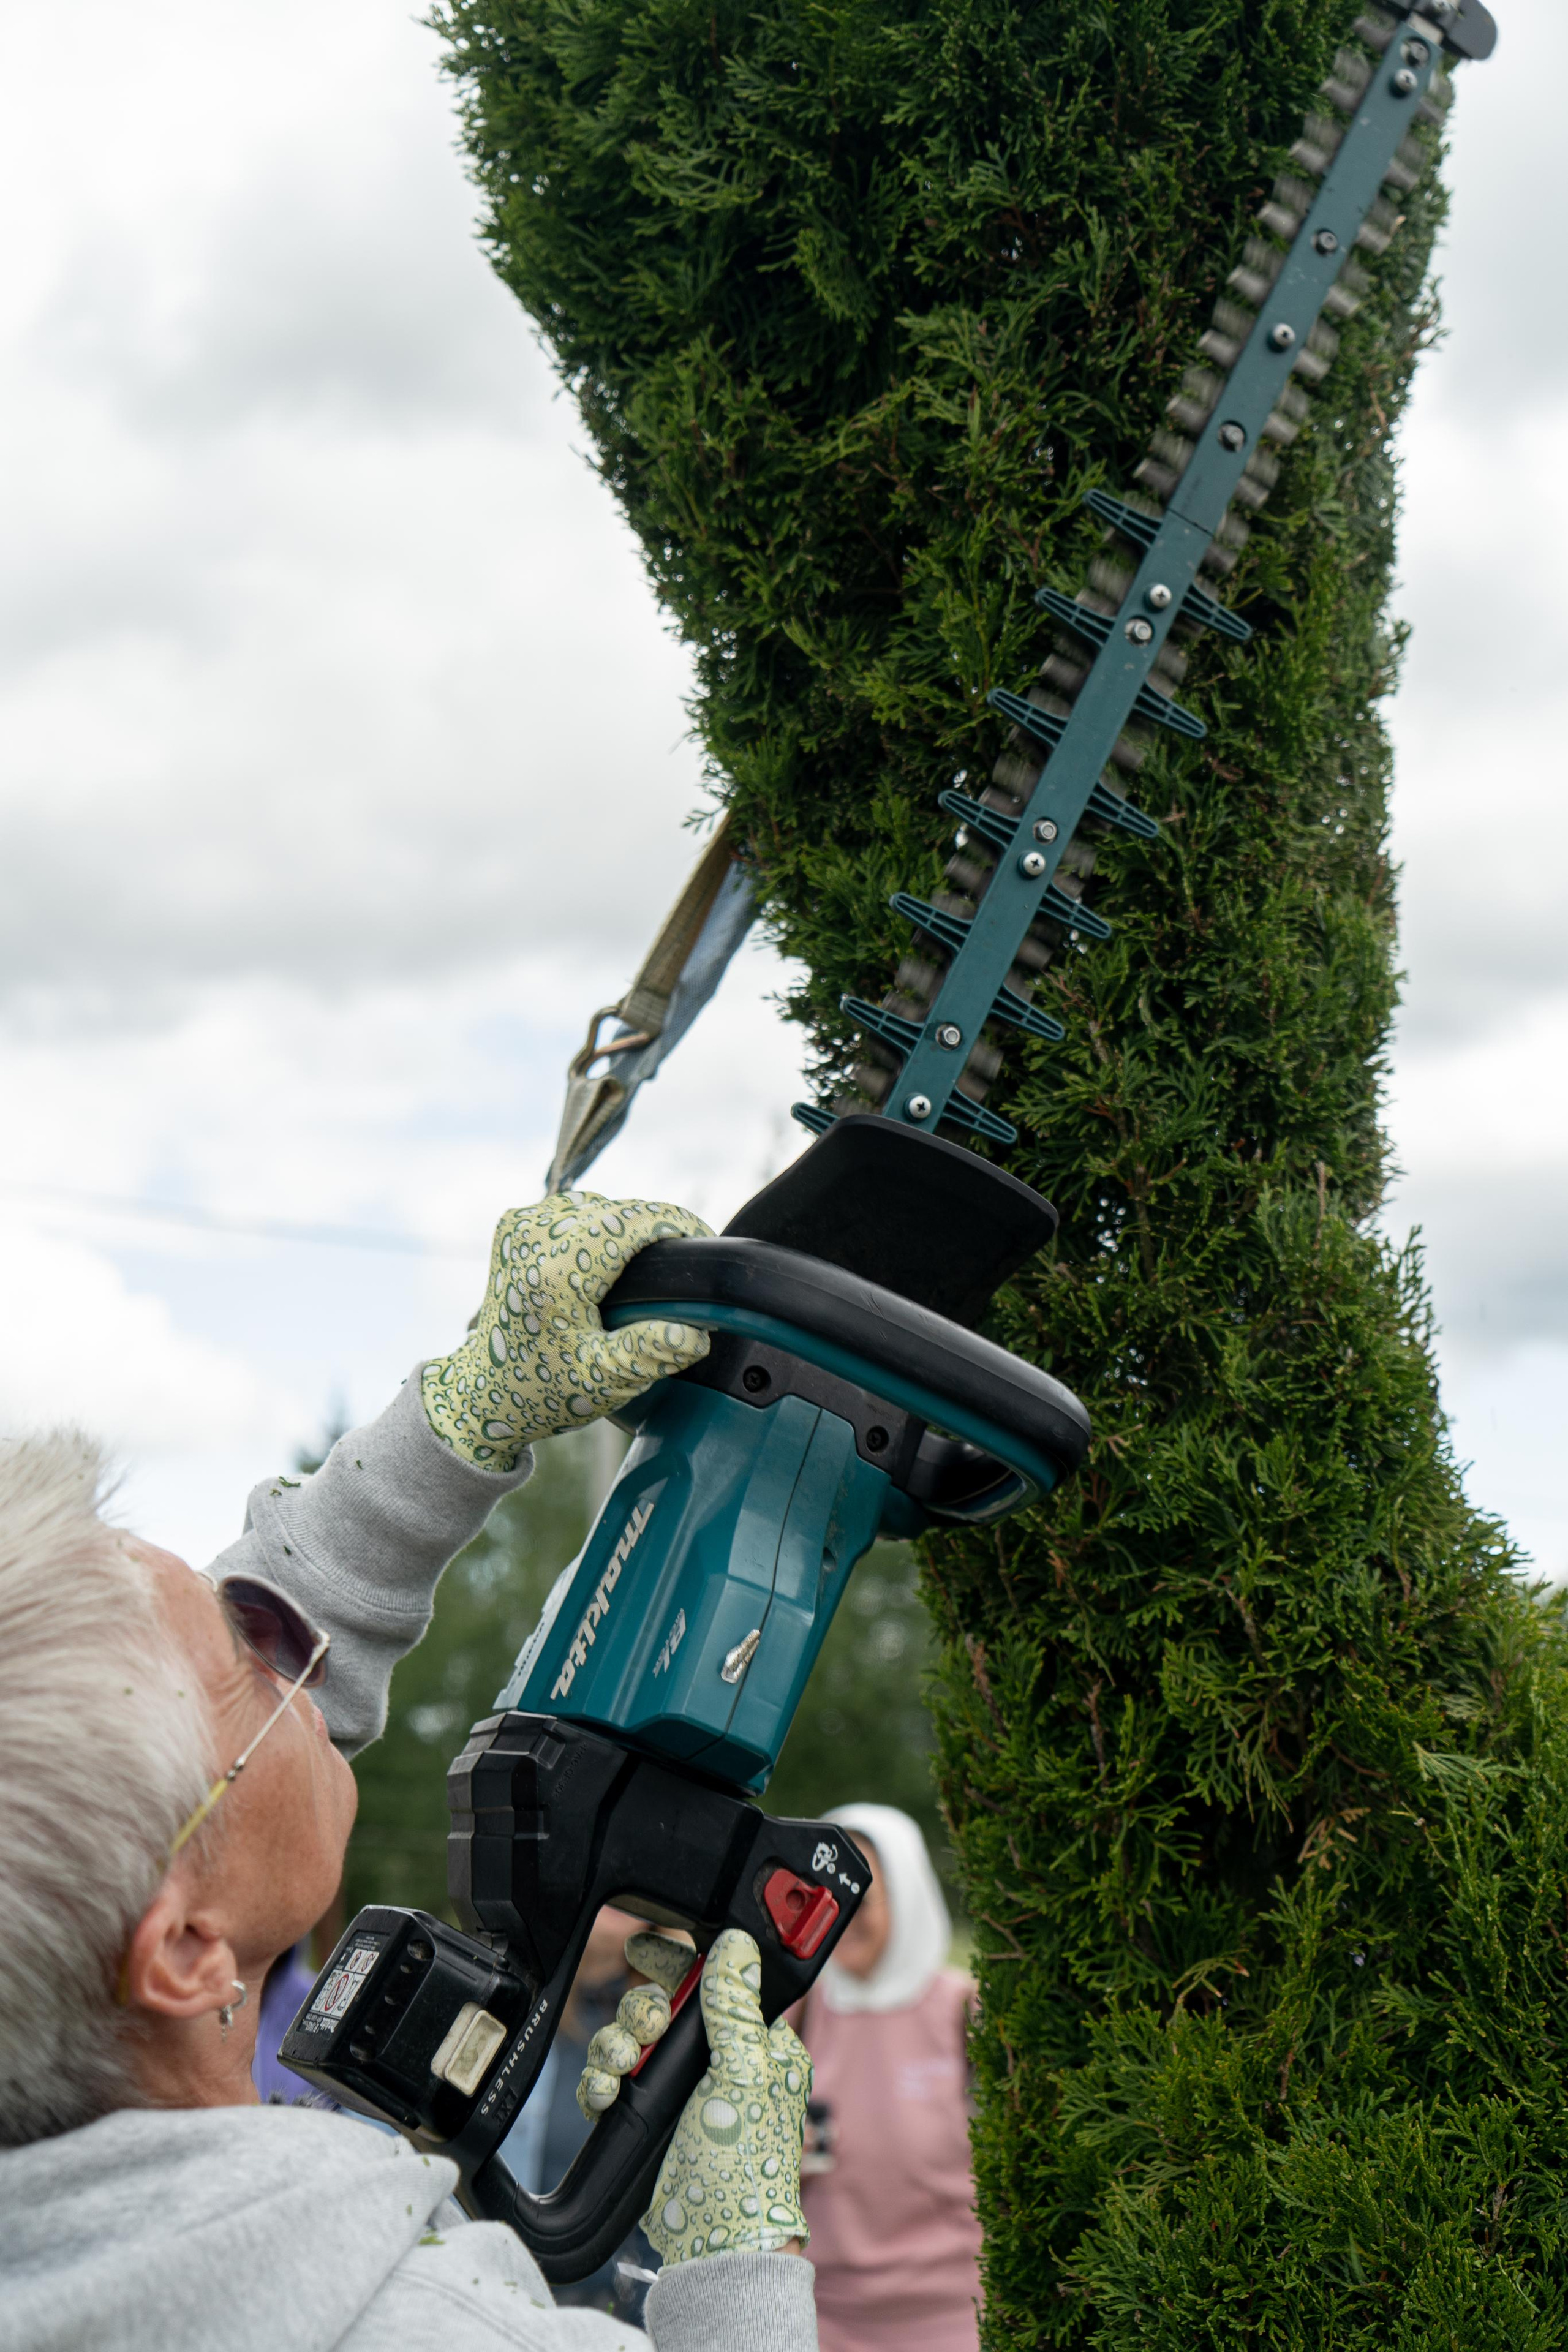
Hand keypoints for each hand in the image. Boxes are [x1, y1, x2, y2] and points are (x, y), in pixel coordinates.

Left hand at [421, 1192, 711, 1469]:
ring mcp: (520, 1226)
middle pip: (619, 1210)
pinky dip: (601, 1227)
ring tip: (648, 1269)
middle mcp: (533, 1237)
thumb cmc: (545, 1389)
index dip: (678, 1224)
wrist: (486, 1392)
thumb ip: (650, 1352)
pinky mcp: (515, 1224)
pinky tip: (611, 1261)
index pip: (633, 1221)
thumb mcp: (603, 1379)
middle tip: (681, 1271)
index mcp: (554, 1273)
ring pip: (601, 1205)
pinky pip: (577, 1210)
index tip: (706, 1244)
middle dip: (657, 1231)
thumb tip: (696, 1333)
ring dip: (629, 1228)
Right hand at [575, 1927, 810, 2262]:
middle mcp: (716, 2062)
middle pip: (661, 2007)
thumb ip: (734, 2007)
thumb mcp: (743, 2074)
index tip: (640, 1947)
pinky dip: (600, 2083)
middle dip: (639, 2011)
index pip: (712, 1983)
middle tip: (642, 2030)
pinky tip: (604, 2094)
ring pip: (631, 2041)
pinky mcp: (649, 2118)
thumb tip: (736, 1944)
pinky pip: (612, 2081)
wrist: (713, 2239)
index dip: (675, 1963)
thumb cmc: (742, 2163)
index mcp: (754, 2045)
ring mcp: (680, 2091)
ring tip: (618, 2068)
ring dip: (614, 2047)